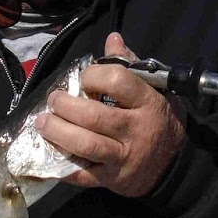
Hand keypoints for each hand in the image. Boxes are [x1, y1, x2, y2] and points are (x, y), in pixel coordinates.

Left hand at [34, 31, 184, 197]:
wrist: (175, 166)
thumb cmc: (159, 121)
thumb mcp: (154, 90)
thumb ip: (130, 66)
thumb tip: (112, 39)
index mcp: (147, 103)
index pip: (117, 81)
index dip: (93, 76)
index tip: (82, 79)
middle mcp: (135, 130)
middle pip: (94, 116)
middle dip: (65, 106)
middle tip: (53, 100)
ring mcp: (123, 157)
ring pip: (86, 145)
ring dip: (58, 132)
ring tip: (42, 123)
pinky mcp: (112, 179)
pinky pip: (82, 174)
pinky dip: (62, 166)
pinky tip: (48, 152)